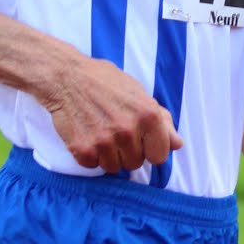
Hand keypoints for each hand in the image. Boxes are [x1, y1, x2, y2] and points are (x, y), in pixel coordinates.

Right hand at [47, 56, 183, 172]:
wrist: (65, 76)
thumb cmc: (104, 82)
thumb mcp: (139, 94)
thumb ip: (162, 120)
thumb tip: (178, 144)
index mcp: (148, 116)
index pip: (159, 156)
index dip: (149, 149)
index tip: (139, 140)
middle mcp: (128, 130)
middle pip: (135, 163)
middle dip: (127, 151)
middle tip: (114, 130)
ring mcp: (105, 142)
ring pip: (114, 167)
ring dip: (108, 155)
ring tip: (100, 133)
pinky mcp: (83, 149)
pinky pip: (93, 166)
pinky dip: (89, 155)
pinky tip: (86, 135)